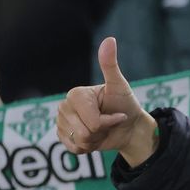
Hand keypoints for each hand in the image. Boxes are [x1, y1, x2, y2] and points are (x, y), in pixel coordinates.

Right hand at [55, 37, 157, 165]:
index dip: (107, 122)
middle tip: (107, 123)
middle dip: (100, 132)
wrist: (128, 127)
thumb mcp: (120, 86)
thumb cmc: (125, 105)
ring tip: (100, 130)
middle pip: (83, 132)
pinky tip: (93, 138)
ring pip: (79, 142)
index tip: (116, 114)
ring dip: (95, 140)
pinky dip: (87, 148)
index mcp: (75, 94)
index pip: (91, 120)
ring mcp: (61, 122)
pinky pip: (73, 149)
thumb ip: (110, 65)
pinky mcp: (64, 137)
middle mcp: (64, 106)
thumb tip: (109, 40)